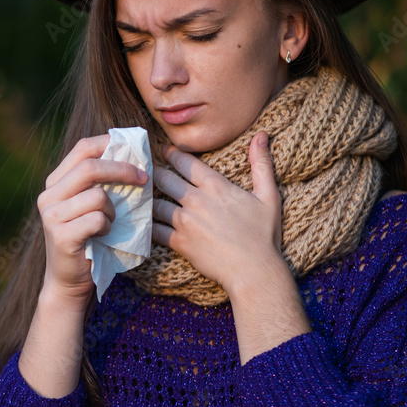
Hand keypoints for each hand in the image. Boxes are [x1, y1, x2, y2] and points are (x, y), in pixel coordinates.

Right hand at [37, 135, 150, 302]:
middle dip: (122, 169)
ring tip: (111, 221)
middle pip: (89, 167)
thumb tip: (135, 156)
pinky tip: (104, 235)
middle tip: (143, 178)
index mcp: (55, 182)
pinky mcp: (62, 236)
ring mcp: (52, 216)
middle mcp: (48, 195)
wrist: (69, 281)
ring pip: (97, 196)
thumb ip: (101, 182)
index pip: (82, 148)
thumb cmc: (89, 239)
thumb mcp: (90, 206)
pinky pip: (97, 219)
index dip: (110, 144)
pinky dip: (108, 226)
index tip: (135, 152)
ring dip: (114, 209)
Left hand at [152, 130, 284, 293]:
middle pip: (165, 179)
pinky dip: (146, 223)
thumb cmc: (264, 235)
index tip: (163, 150)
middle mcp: (196, 200)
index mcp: (216, 186)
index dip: (172, 154)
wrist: (254, 271)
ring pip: (156, 203)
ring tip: (138, 193)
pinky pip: (155, 229)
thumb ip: (261, 164)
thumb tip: (262, 135)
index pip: (186, 162)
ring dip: (147, 197)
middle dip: (154, 171)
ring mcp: (185, 221)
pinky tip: (141, 219)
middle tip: (144, 167)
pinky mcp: (179, 242)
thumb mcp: (268, 196)